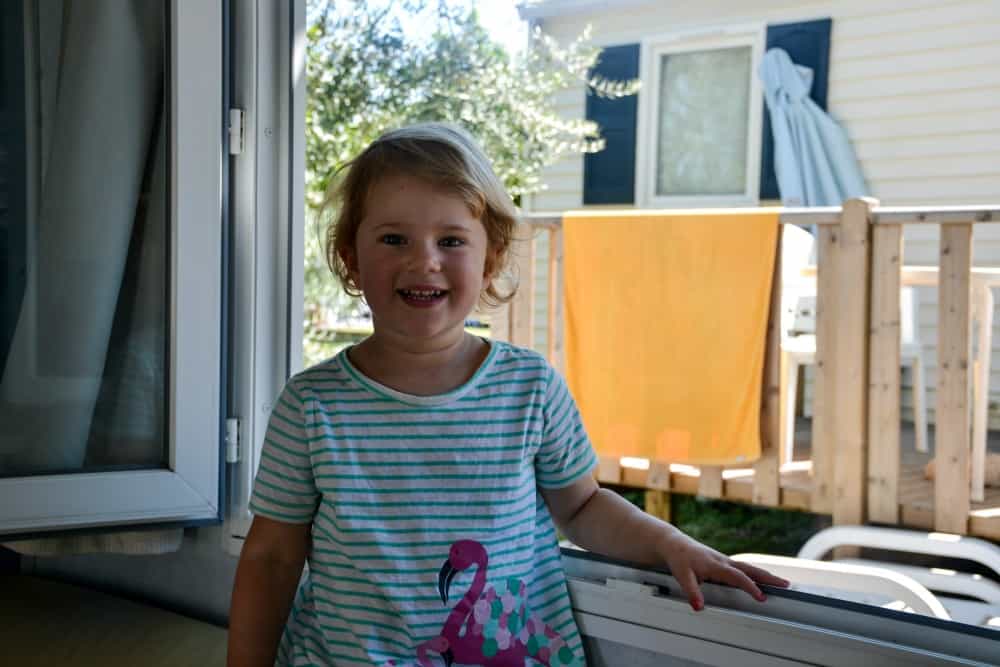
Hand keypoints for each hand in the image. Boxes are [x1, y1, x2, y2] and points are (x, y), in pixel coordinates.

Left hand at [655, 529, 789, 610]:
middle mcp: (723, 561)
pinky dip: (756, 572)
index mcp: (716, 565)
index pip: (737, 577)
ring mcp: (725, 561)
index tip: (762, 597)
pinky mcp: (723, 562)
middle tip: (786, 585)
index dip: (750, 587)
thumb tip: (699, 607)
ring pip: (749, 568)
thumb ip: (691, 592)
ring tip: (782, 583)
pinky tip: (763, 579)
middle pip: (750, 569)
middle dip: (768, 577)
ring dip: (765, 575)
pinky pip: (743, 568)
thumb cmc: (679, 558)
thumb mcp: (682, 575)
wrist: (674, 544)